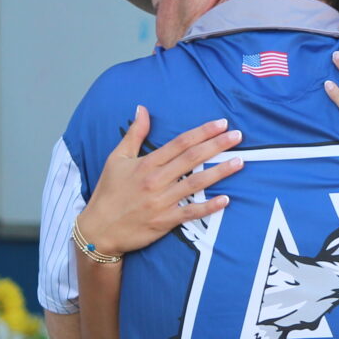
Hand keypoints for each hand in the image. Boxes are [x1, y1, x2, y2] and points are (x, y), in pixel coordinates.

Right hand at [78, 107, 240, 255]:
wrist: (99, 229)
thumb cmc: (108, 192)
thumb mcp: (116, 159)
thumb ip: (134, 134)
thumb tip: (142, 109)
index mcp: (146, 164)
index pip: (180, 143)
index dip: (202, 132)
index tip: (221, 124)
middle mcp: (156, 180)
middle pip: (192, 158)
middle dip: (217, 145)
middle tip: (238, 136)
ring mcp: (162, 201)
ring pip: (196, 183)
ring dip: (220, 172)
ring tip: (239, 162)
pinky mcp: (165, 221)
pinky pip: (191, 213)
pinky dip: (209, 207)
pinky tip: (226, 199)